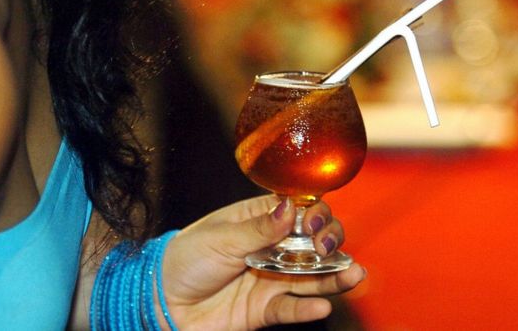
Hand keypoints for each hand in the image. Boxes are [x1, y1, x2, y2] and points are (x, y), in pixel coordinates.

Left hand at [162, 195, 365, 329]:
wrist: (163, 299)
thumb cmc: (186, 258)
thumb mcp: (220, 237)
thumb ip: (258, 228)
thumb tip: (292, 209)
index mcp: (261, 220)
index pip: (301, 211)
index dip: (315, 213)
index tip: (314, 221)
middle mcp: (274, 248)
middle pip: (315, 242)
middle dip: (329, 241)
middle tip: (325, 247)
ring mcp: (273, 278)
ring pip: (313, 276)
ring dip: (336, 276)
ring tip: (354, 274)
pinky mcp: (266, 309)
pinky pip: (292, 308)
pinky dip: (307, 309)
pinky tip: (321, 305)